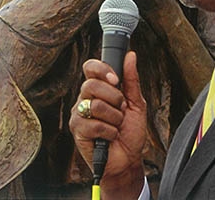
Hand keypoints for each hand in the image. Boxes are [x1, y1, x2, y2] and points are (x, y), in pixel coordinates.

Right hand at [69, 52, 146, 198]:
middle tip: (121, 108)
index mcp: (100, 88)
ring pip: (95, 104)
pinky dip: (109, 131)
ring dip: (114, 117)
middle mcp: (86, 97)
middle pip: (91, 84)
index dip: (102, 69)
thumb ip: (132, 79)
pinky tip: (110, 136)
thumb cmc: (131, 131)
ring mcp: (80, 114)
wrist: (128, 159)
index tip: (116, 79)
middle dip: (114, 97)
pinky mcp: (77, 130)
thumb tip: (131, 55)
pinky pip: (93, 124)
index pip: (91, 67)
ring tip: (116, 124)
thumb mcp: (136, 103)